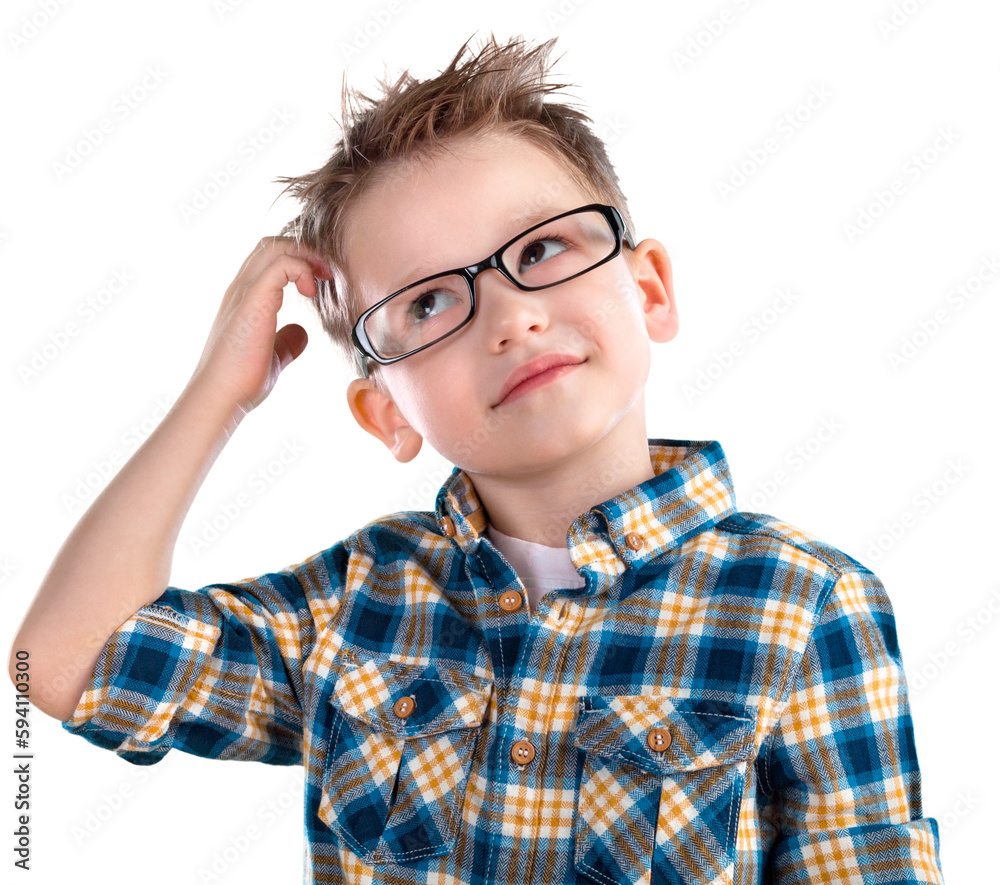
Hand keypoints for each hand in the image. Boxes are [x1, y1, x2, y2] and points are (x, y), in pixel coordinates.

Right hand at [188, 237, 329, 418]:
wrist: (221, 396)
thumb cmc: (241, 381)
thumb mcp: (272, 355)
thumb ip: (286, 340)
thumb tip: (301, 332)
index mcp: (244, 299)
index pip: (267, 259)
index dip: (297, 260)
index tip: (320, 281)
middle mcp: (241, 289)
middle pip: (271, 245)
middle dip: (304, 251)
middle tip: (326, 274)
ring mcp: (245, 292)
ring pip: (274, 247)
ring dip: (306, 256)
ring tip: (323, 277)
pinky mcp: (254, 300)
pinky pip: (281, 265)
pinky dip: (302, 269)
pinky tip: (311, 291)